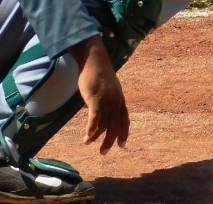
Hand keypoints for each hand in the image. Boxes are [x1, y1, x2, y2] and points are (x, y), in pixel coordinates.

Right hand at [72, 38, 128, 154]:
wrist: (94, 60)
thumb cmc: (99, 74)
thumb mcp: (107, 89)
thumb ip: (107, 101)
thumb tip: (102, 113)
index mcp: (120, 99)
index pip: (125, 119)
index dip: (123, 132)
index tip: (122, 145)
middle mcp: (116, 101)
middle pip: (115, 125)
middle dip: (110, 140)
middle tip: (104, 152)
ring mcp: (106, 100)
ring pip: (104, 123)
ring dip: (95, 136)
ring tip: (88, 143)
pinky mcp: (95, 98)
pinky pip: (95, 117)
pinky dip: (91, 128)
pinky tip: (87, 136)